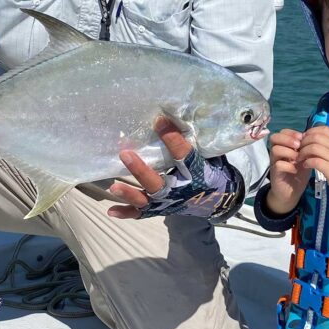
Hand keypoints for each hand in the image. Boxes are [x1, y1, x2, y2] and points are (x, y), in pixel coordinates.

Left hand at [106, 117, 243, 221]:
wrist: (217, 200)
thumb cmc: (209, 170)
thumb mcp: (206, 154)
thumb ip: (190, 140)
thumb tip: (171, 115)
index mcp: (194, 173)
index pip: (183, 155)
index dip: (171, 138)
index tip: (159, 120)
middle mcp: (178, 191)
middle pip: (157, 183)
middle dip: (140, 170)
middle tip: (125, 154)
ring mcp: (166, 202)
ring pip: (145, 201)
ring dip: (129, 193)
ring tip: (113, 187)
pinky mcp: (159, 209)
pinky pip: (141, 213)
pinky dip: (126, 212)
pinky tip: (111, 211)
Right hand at [266, 128, 313, 215]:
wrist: (291, 192)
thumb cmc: (298, 174)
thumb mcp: (305, 159)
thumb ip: (307, 150)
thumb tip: (314, 139)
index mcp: (285, 147)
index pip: (282, 132)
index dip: (292, 133)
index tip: (302, 138)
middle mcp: (278, 153)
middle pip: (274, 137)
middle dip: (287, 139)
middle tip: (298, 145)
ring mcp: (275, 162)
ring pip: (275, 149)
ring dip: (288, 152)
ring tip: (298, 159)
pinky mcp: (275, 173)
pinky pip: (277, 164)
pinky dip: (288, 166)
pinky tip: (296, 170)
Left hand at [297, 125, 328, 213]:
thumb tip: (314, 141)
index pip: (324, 129)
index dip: (311, 132)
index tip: (305, 140)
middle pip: (316, 137)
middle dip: (304, 142)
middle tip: (299, 149)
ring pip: (314, 147)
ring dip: (303, 152)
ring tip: (300, 158)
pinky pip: (314, 161)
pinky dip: (306, 162)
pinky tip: (305, 166)